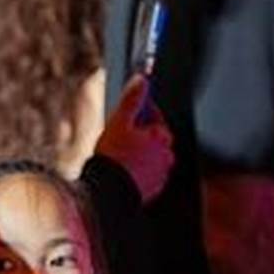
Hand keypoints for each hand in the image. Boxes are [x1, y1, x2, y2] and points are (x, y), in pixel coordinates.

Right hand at [94, 75, 173, 202]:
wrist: (107, 192)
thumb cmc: (113, 159)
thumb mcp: (119, 122)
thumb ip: (132, 100)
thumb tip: (141, 80)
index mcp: (161, 138)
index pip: (155, 117)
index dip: (141, 113)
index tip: (129, 114)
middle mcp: (166, 156)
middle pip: (154, 138)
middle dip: (140, 135)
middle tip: (121, 136)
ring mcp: (160, 174)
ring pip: (151, 157)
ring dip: (140, 154)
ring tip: (119, 156)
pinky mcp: (153, 189)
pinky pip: (147, 175)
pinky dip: (138, 171)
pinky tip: (122, 170)